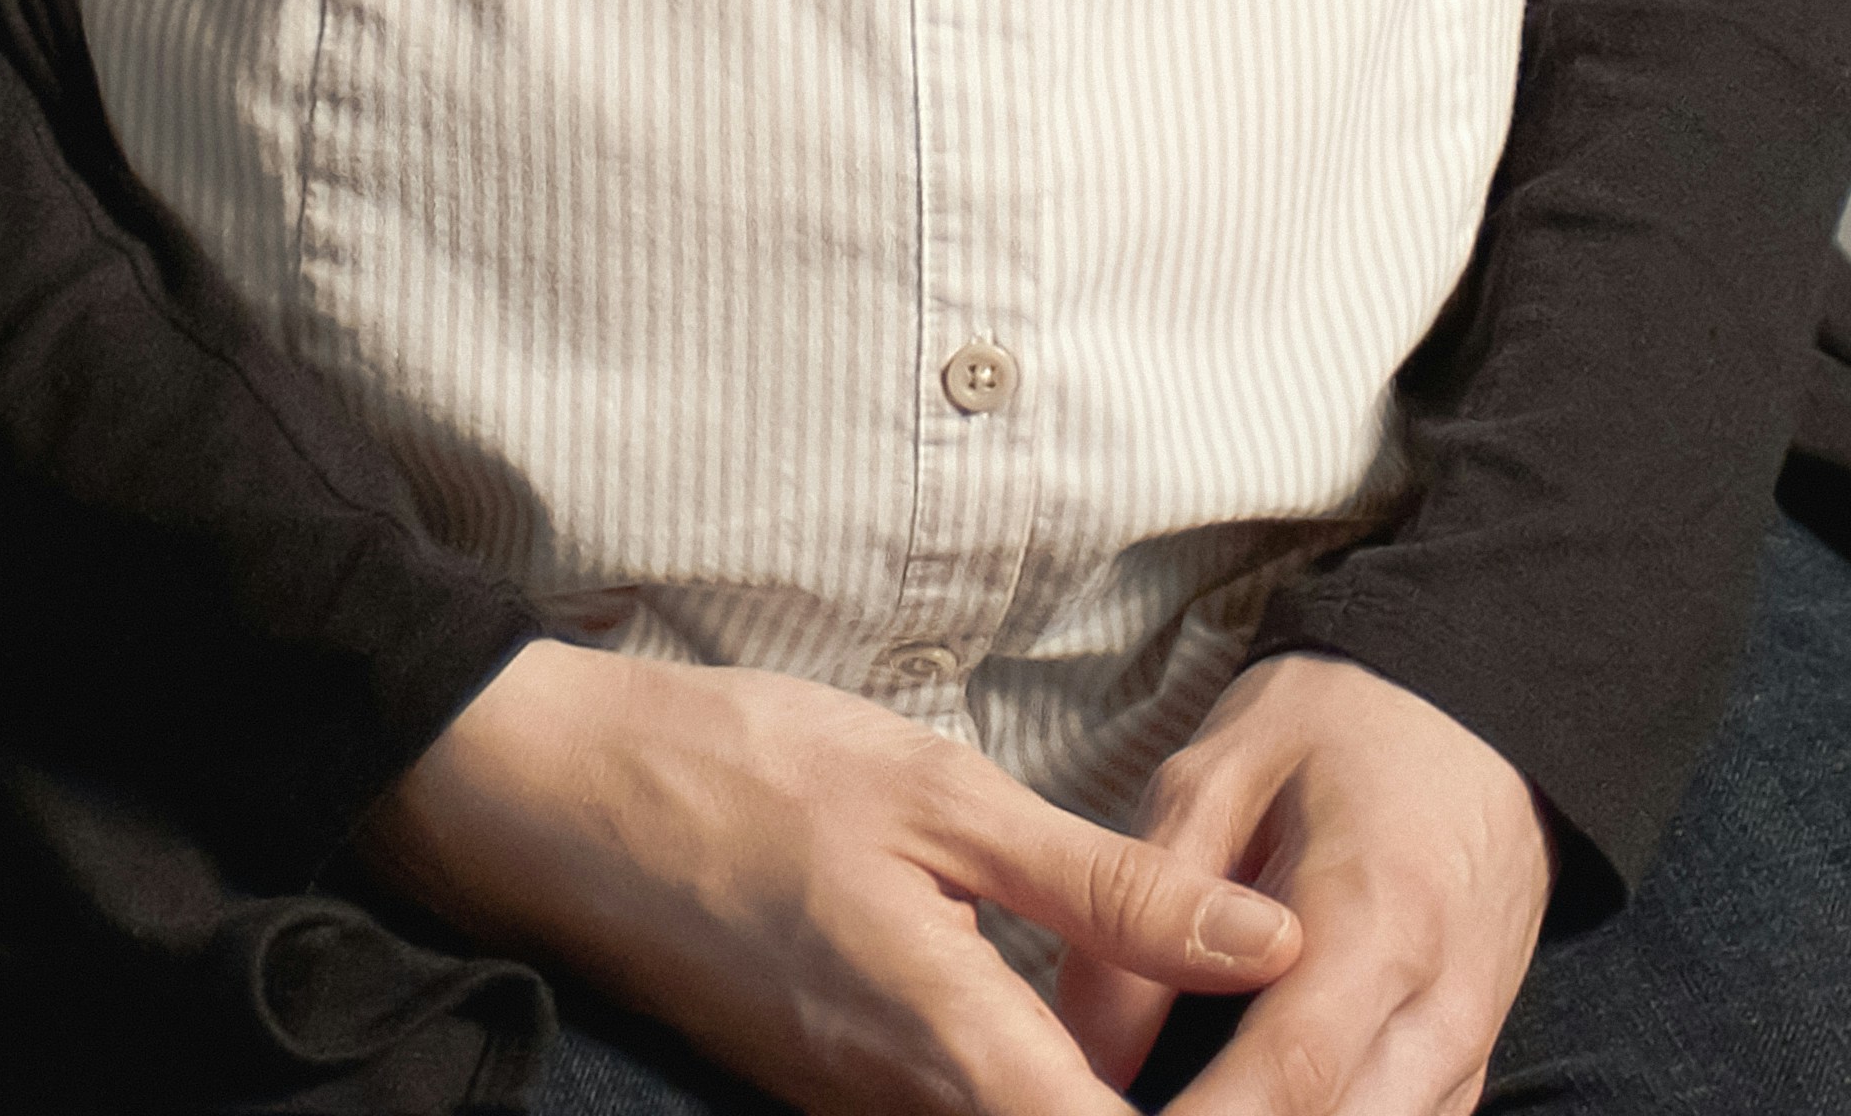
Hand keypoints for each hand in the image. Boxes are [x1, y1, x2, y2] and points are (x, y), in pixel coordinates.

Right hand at [359, 638, 1300, 1115]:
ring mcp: (850, 1112)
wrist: (548, 798)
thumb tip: (1274, 944)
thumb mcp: (942, 792)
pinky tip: (1074, 1050)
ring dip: (1095, 1100)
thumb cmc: (743, 768)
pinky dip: (1025, 1098)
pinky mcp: (820, 1095)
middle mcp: (897, 1107)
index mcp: (945, 1035)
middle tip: (1273, 1067)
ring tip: (1205, 1057)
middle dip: (1169, 1112)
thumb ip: (1111, 886)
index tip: (1302, 1094)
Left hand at [1046, 654, 1540, 1115]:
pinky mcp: (1468, 1067)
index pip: (1287, 1079)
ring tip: (1184, 1092)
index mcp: (1374, 919)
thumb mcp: (1212, 779)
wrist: (1475, 711)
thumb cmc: (1334, 727)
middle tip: (1118, 1107)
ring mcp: (1466, 1049)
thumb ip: (1138, 907)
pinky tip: (1241, 1096)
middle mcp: (1438, 1008)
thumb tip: (1087, 1050)